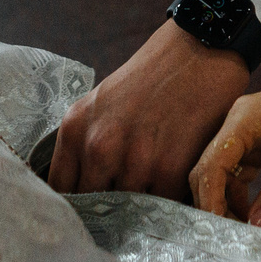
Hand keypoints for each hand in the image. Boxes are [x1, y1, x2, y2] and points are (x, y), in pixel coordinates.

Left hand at [48, 19, 250, 197]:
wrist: (199, 50)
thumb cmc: (152, 76)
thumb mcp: (101, 103)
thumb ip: (87, 144)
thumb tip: (83, 190)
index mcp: (75, 129)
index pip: (61, 189)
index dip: (74, 205)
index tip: (88, 210)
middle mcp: (98, 147)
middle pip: (94, 206)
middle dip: (109, 211)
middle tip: (125, 209)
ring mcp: (134, 161)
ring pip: (130, 211)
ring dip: (142, 210)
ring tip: (154, 197)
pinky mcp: (170, 169)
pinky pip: (163, 205)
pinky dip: (170, 203)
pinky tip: (176, 189)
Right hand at [190, 47, 260, 228]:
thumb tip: (257, 224)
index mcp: (245, 119)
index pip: (212, 164)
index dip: (209, 198)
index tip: (217, 229)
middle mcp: (238, 122)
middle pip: (210, 169)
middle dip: (215, 203)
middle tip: (231, 236)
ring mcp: (246, 131)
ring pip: (222, 173)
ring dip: (228, 201)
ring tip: (245, 229)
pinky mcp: (258, 140)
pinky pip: (240, 170)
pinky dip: (242, 193)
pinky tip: (254, 212)